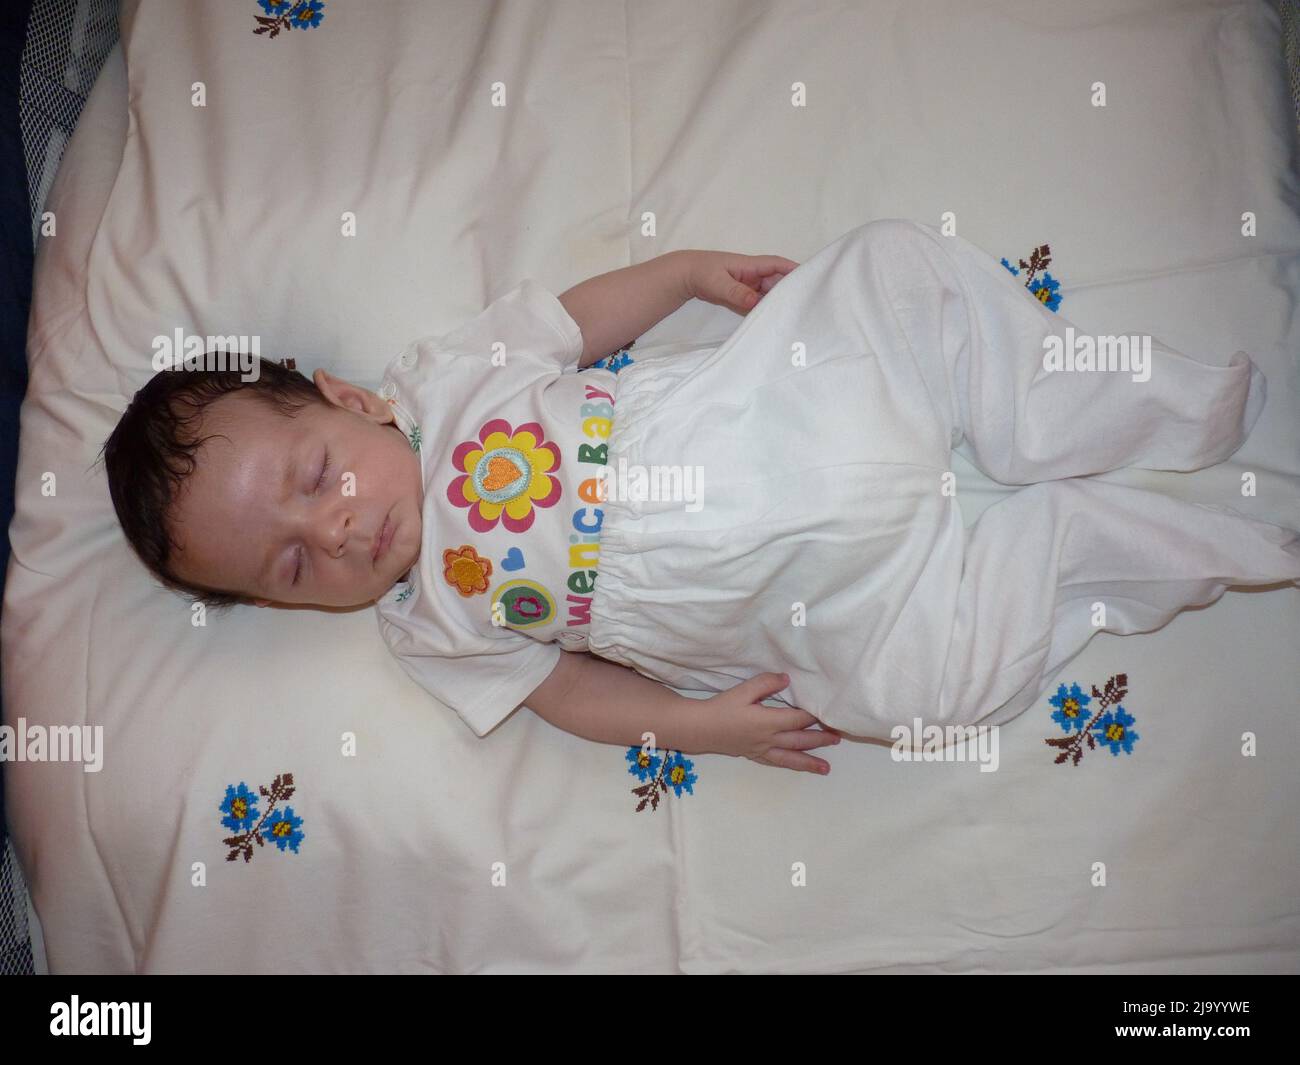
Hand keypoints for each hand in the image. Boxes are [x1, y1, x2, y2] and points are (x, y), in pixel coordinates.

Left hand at [682, 250, 799, 314]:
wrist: (686, 276)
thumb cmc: (702, 272)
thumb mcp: (718, 283)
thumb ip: (736, 293)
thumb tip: (755, 302)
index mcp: (751, 265)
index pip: (778, 265)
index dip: (795, 270)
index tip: (811, 278)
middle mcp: (755, 275)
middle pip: (778, 283)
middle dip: (790, 292)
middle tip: (806, 307)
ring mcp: (750, 287)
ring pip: (770, 295)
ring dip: (779, 305)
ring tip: (794, 318)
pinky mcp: (744, 297)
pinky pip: (759, 304)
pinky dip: (766, 312)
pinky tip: (774, 323)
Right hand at [702, 672, 838, 774]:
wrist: (701, 728)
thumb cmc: (722, 707)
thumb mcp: (743, 690)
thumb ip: (766, 683)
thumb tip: (787, 680)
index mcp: (768, 721)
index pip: (798, 719)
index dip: (814, 716)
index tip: (829, 713)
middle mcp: (769, 738)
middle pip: (800, 740)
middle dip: (819, 739)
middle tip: (837, 739)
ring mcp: (762, 749)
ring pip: (790, 757)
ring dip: (810, 762)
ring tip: (826, 768)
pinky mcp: (754, 755)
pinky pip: (776, 762)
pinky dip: (790, 765)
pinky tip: (797, 766)